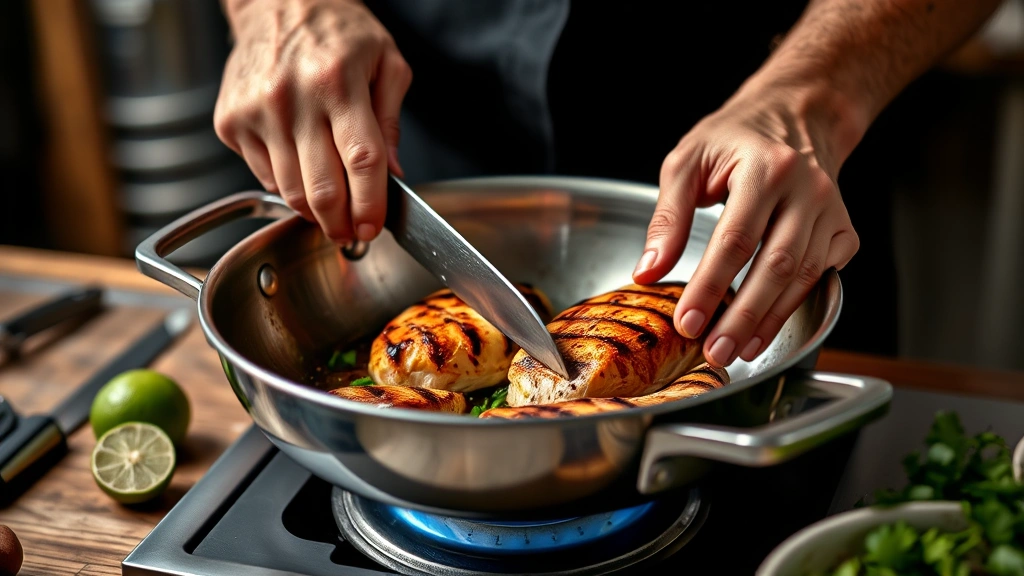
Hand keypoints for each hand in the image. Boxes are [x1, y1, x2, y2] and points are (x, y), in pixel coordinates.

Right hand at [214, 0, 411, 243]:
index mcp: (338, 83)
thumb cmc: (338, 30)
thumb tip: (394, 175)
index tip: (373, 228)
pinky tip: (301, 168)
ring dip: (314, 211)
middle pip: (322, 189)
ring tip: (331, 207)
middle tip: (352, 233)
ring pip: (290, 192)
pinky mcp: (230, 122)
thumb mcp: (386, 62)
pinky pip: (264, 176)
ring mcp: (256, 113)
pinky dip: (287, 184)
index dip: (370, 205)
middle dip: (341, 224)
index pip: (361, 161)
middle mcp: (292, 99)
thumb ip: (390, 122)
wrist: (277, 1)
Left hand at [632, 78, 859, 366]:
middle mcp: (808, 189)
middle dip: (743, 316)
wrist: (794, 116)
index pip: (735, 239)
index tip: (688, 322)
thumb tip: (648, 271)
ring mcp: (832, 211)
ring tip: (737, 350)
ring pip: (804, 277)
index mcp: (766, 167)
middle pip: (776, 265)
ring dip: (769, 320)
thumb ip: (667, 218)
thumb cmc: (735, 139)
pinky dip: (792, 306)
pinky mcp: (845, 231)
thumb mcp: (688, 162)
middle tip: (714, 352)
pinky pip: (822, 276)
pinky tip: (765, 330)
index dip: (711, 286)